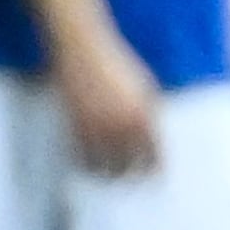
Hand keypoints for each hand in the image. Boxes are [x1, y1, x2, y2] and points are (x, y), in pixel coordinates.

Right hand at [53, 27, 164, 176]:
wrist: (83, 47)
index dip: (155, 170)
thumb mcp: (145, 86)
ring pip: (103, 167)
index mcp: (143, 116)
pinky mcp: (73, 124)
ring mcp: (95, 127)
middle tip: (131, 181)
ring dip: (107, 174)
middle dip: (131, 176)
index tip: (155, 179)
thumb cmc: (118, 64)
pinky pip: (80, 156)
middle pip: (128, 167)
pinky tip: (90, 167)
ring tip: (111, 178)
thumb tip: (155, 135)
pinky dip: (86, 165)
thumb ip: (151, 112)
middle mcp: (120, 126)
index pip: (154, 156)